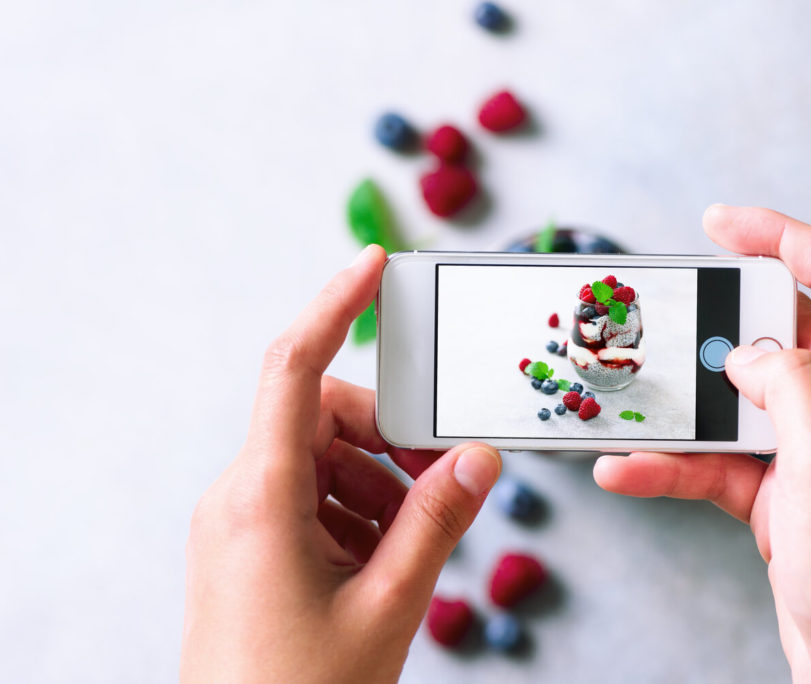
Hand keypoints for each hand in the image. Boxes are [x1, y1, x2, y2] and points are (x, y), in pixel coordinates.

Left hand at [181, 245, 501, 683]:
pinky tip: (382, 559)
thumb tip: (479, 457)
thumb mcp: (388, 604)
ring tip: (411, 541)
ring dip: (376, 482)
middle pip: (322, 417)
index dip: (333, 306)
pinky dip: (355, 510)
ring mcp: (240, 522)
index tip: (371, 264)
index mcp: (261, 498)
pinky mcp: (247, 545)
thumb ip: (438, 522)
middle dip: (388, 437)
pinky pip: (309, 496)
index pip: (292, 369)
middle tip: (442, 478)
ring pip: (321, 458)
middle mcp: (239, 497)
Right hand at [594, 206, 810, 681]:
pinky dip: (667, 464)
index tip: (718, 223)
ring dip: (676, 404)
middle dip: (709, 321)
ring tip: (624, 401)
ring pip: (728, 400)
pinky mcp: (771, 491)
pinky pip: (709, 461)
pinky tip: (624, 470)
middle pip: (769, 330)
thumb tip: (746, 352)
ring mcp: (801, 449)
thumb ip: (790, 388)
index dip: (780, 235)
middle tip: (657, 320)